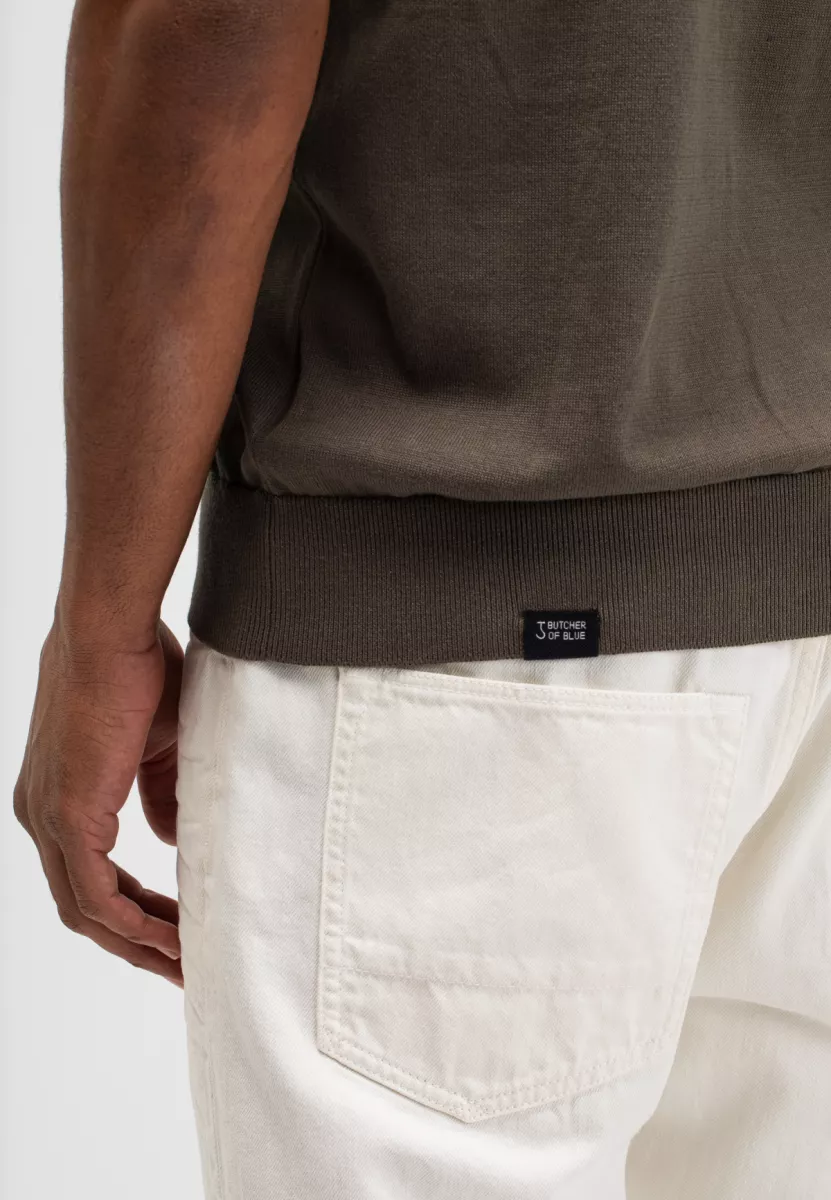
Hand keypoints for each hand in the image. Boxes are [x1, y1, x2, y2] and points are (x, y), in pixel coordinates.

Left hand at [13, 616, 184, 985]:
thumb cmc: (139, 669)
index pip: (91, 875)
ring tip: (185, 965)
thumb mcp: (158, 746)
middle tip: (183, 966)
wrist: (113, 630)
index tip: (177, 930)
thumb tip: (168, 841)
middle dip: (136, 942)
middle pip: (84, 907)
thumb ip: (159, 796)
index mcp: (58, 796)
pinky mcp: (68, 816)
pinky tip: (170, 941)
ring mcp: (49, 819)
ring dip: (138, 944)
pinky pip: (96, 896)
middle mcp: (41, 815)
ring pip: (86, 912)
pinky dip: (133, 926)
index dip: (135, 911)